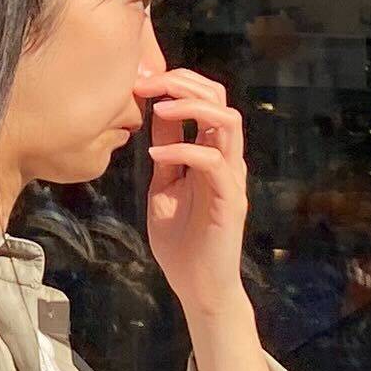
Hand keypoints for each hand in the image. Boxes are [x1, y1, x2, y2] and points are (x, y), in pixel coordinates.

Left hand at [141, 70, 253, 326]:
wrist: (198, 287)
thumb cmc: (181, 241)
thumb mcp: (164, 186)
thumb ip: (166, 152)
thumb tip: (154, 114)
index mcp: (212, 152)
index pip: (205, 99)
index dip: (174, 82)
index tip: (139, 83)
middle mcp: (227, 159)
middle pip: (220, 97)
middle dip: (182, 83)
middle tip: (146, 85)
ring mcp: (232, 178)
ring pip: (228, 121)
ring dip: (191, 107)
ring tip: (158, 110)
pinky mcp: (230, 200)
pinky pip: (213, 161)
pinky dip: (183, 151)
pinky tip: (156, 157)